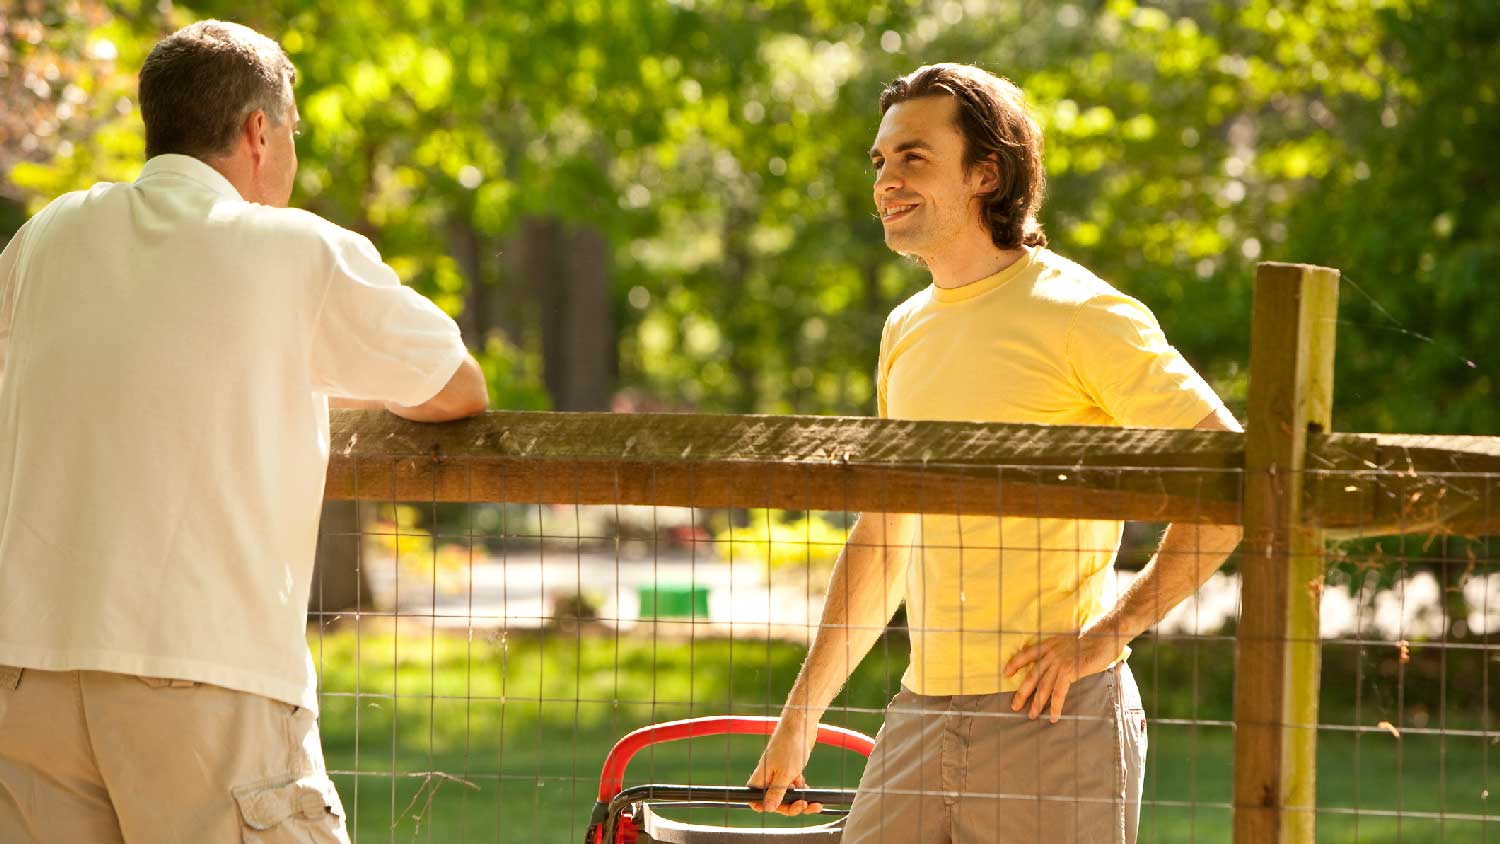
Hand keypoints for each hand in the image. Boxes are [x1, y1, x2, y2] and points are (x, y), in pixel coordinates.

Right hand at [747, 714, 824, 815]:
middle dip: (790, 806)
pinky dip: (803, 791)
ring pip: (787, 795)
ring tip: (814, 803)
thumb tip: (767, 809)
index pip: (755, 800)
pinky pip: (795, 787)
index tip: (780, 809)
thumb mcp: (785, 774)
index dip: (765, 807)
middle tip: (803, 805)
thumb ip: (776, 793)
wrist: (801, 725)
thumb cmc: (790, 747)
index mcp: (761, 779)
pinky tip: (811, 790)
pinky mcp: (790, 770)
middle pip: (775, 801)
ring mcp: (780, 774)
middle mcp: (769, 777)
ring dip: (800, 801)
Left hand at [1002, 629, 1119, 723]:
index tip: (1006, 673)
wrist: (1104, 636)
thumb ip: (1060, 652)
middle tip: (1015, 706)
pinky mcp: (1069, 672)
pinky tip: (1054, 716)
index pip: (1027, 654)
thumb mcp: (1069, 642)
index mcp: (1049, 644)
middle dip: (1022, 693)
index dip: (1015, 663)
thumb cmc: (1091, 640)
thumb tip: (1056, 664)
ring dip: (1037, 703)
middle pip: (1032, 676)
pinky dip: (1055, 706)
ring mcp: (1059, 663)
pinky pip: (1058, 692)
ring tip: (1032, 716)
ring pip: (1043, 687)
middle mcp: (1051, 654)